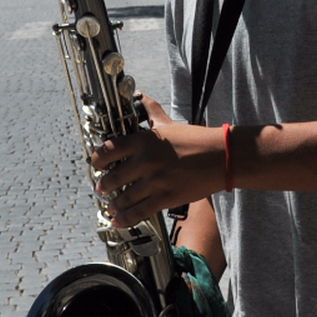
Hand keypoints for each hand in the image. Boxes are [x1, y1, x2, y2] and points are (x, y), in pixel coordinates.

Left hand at [89, 94, 224, 227]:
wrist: (221, 157)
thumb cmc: (195, 139)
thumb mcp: (169, 123)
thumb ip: (151, 110)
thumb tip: (141, 95)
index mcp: (143, 141)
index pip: (108, 150)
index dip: (97, 160)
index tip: (96, 164)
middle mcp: (145, 161)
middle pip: (113, 178)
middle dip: (103, 185)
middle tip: (101, 188)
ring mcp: (154, 181)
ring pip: (123, 198)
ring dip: (114, 204)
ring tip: (111, 206)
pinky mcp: (165, 198)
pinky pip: (139, 212)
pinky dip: (126, 218)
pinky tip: (118, 220)